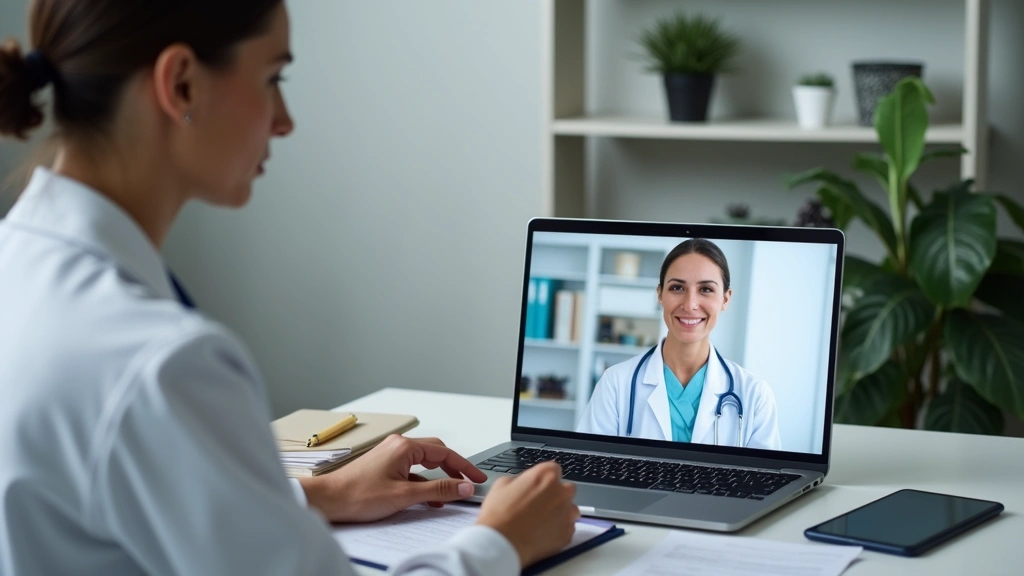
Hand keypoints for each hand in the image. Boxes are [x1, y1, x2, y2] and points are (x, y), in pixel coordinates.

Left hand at [298, 434, 486, 522]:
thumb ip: (438, 490)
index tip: (477, 478)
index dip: (464, 466)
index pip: (445, 452)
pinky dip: (424, 482)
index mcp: (405, 447)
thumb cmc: (358, 495)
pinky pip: (412, 470)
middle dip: (454, 468)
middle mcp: (398, 446)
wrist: (328, 500)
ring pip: (424, 462)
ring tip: (451, 493)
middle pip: (436, 453)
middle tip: (468, 483)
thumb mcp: (405, 495)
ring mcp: (391, 455)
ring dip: (438, 477)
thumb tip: (463, 486)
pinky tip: (428, 498)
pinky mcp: (385, 466)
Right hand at [477, 462, 578, 567]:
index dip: (544, 478)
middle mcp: (561, 492)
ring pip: (571, 509)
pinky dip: (559, 530)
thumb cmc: (499, 515)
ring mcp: (567, 514)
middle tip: (539, 504)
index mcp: (545, 475)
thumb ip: (520, 480)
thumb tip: (524, 483)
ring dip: (561, 512)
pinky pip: (568, 528)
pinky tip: (544, 534)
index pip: (554, 469)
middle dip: (556, 495)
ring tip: (542, 521)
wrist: (501, 544)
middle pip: (567, 488)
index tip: (538, 486)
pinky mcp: (567, 534)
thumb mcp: (501, 485)